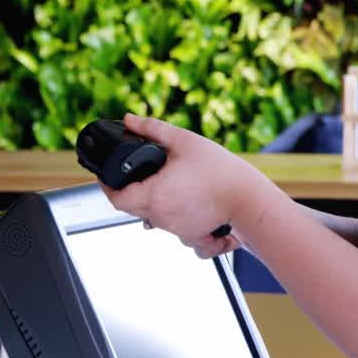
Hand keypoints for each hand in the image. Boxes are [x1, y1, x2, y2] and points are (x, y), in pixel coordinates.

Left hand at [101, 114, 273, 253]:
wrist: (251, 200)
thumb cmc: (221, 172)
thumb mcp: (184, 141)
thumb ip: (152, 128)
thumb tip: (129, 120)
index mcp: (154, 195)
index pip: (115, 198)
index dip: (106, 186)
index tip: (106, 175)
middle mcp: (161, 217)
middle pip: (131, 208)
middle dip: (129, 191)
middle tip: (138, 174)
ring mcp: (176, 230)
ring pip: (151, 219)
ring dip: (152, 203)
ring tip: (168, 184)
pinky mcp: (191, 237)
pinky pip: (174, 233)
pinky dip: (174, 220)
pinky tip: (183, 206)